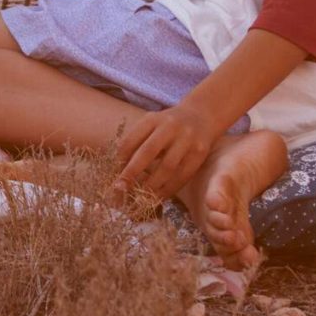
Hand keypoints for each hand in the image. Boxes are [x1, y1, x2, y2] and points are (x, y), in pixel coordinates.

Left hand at [113, 101, 229, 203]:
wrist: (201, 116)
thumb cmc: (168, 126)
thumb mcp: (151, 125)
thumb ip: (136, 142)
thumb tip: (118, 171)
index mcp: (152, 119)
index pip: (131, 140)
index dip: (120, 160)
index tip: (113, 176)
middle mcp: (170, 126)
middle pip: (148, 152)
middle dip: (132, 173)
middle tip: (121, 190)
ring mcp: (187, 138)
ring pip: (167, 167)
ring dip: (152, 186)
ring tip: (141, 200)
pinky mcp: (199, 152)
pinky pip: (182, 175)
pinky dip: (169, 189)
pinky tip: (159, 197)